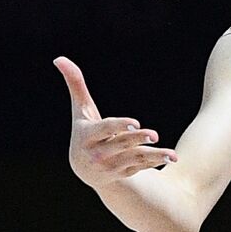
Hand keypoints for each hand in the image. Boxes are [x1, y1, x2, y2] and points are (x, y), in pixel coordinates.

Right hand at [54, 56, 176, 192]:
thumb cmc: (84, 129)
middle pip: (121, 145)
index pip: (105, 129)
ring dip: (154, 156)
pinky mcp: (123, 173)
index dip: (120, 126)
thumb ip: (75, 84)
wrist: (84, 168)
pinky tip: (170, 158)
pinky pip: (140, 167)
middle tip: (154, 134)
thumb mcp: (80, 110)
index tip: (135, 123)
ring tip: (171, 155)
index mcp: (88, 135)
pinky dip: (155, 162)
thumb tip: (58, 58)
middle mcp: (98, 153)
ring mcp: (111, 166)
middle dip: (138, 139)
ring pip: (134, 159)